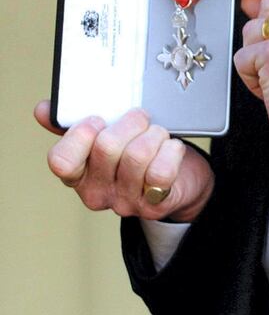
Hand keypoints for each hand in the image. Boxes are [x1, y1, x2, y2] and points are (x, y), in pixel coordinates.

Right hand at [34, 101, 214, 221]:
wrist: (179, 181)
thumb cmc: (136, 151)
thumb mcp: (104, 136)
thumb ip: (73, 123)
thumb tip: (43, 110)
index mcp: (77, 173)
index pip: (61, 161)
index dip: (81, 135)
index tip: (98, 119)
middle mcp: (97, 192)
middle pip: (106, 148)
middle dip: (130, 122)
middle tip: (140, 117)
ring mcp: (125, 202)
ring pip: (136, 155)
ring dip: (154, 134)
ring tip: (157, 133)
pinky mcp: (154, 205)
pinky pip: (161, 172)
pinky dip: (171, 151)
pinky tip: (171, 149)